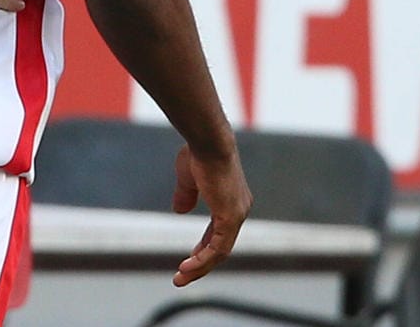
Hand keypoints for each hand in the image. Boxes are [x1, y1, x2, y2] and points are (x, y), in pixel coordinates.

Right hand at [169, 143, 250, 285]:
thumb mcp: (188, 179)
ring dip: (199, 266)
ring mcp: (237, 214)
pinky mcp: (231, 218)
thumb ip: (186, 196)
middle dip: (201, 261)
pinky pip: (218, 248)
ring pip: (220, 251)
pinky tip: (186, 267)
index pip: (219, 231)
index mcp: (231, 199)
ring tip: (180, 277)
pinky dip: (202, 260)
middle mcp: (239, 209)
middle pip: (221, 245)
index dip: (204, 246)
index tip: (190, 257)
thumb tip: (180, 211)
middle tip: (184, 273)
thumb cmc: (198, 153)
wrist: (208, 141)